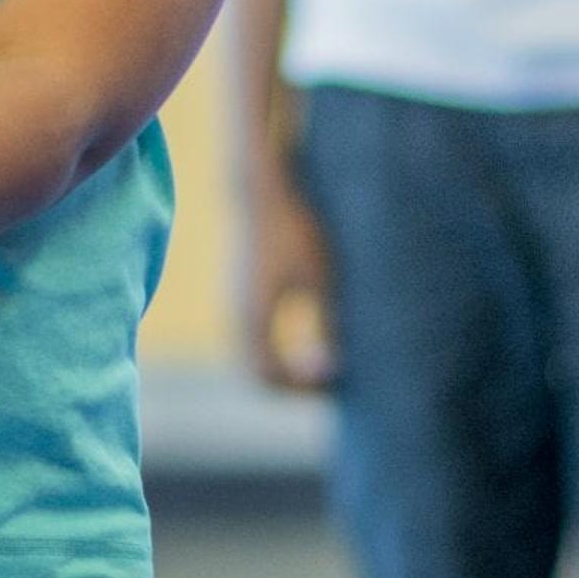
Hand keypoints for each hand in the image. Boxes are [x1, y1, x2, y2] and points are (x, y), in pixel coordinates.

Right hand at [235, 174, 339, 392]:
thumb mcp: (321, 277)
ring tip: (329, 367)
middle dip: (296, 385)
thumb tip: (340, 367)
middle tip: (335, 383)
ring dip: (289, 370)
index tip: (335, 380)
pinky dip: (283, 354)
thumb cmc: (296, 228)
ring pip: (257, 359)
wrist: (264, 188)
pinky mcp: (246, 296)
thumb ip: (329, 322)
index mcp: (254, 316)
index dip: (301, 389)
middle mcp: (239, 316)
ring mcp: (239, 306)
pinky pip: (259, 342)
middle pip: (259, 374)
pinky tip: (315, 346)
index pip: (267, 376)